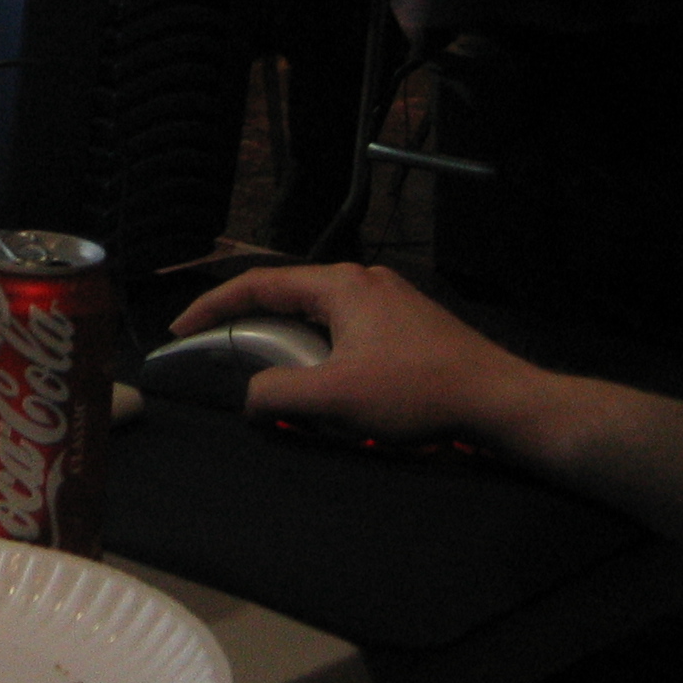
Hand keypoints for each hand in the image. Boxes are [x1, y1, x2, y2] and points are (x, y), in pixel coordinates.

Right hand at [167, 262, 553, 445]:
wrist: (500, 401)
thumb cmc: (420, 392)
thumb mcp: (336, 397)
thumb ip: (278, 394)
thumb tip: (250, 397)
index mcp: (339, 285)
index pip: (257, 284)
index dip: (212, 306)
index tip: (183, 330)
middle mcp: (361, 281)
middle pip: (285, 296)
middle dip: (249, 326)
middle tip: (220, 354)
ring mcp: (387, 300)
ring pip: (316, 317)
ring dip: (287, 344)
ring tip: (269, 376)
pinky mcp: (405, 325)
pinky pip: (344, 331)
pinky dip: (318, 353)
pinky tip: (322, 384)